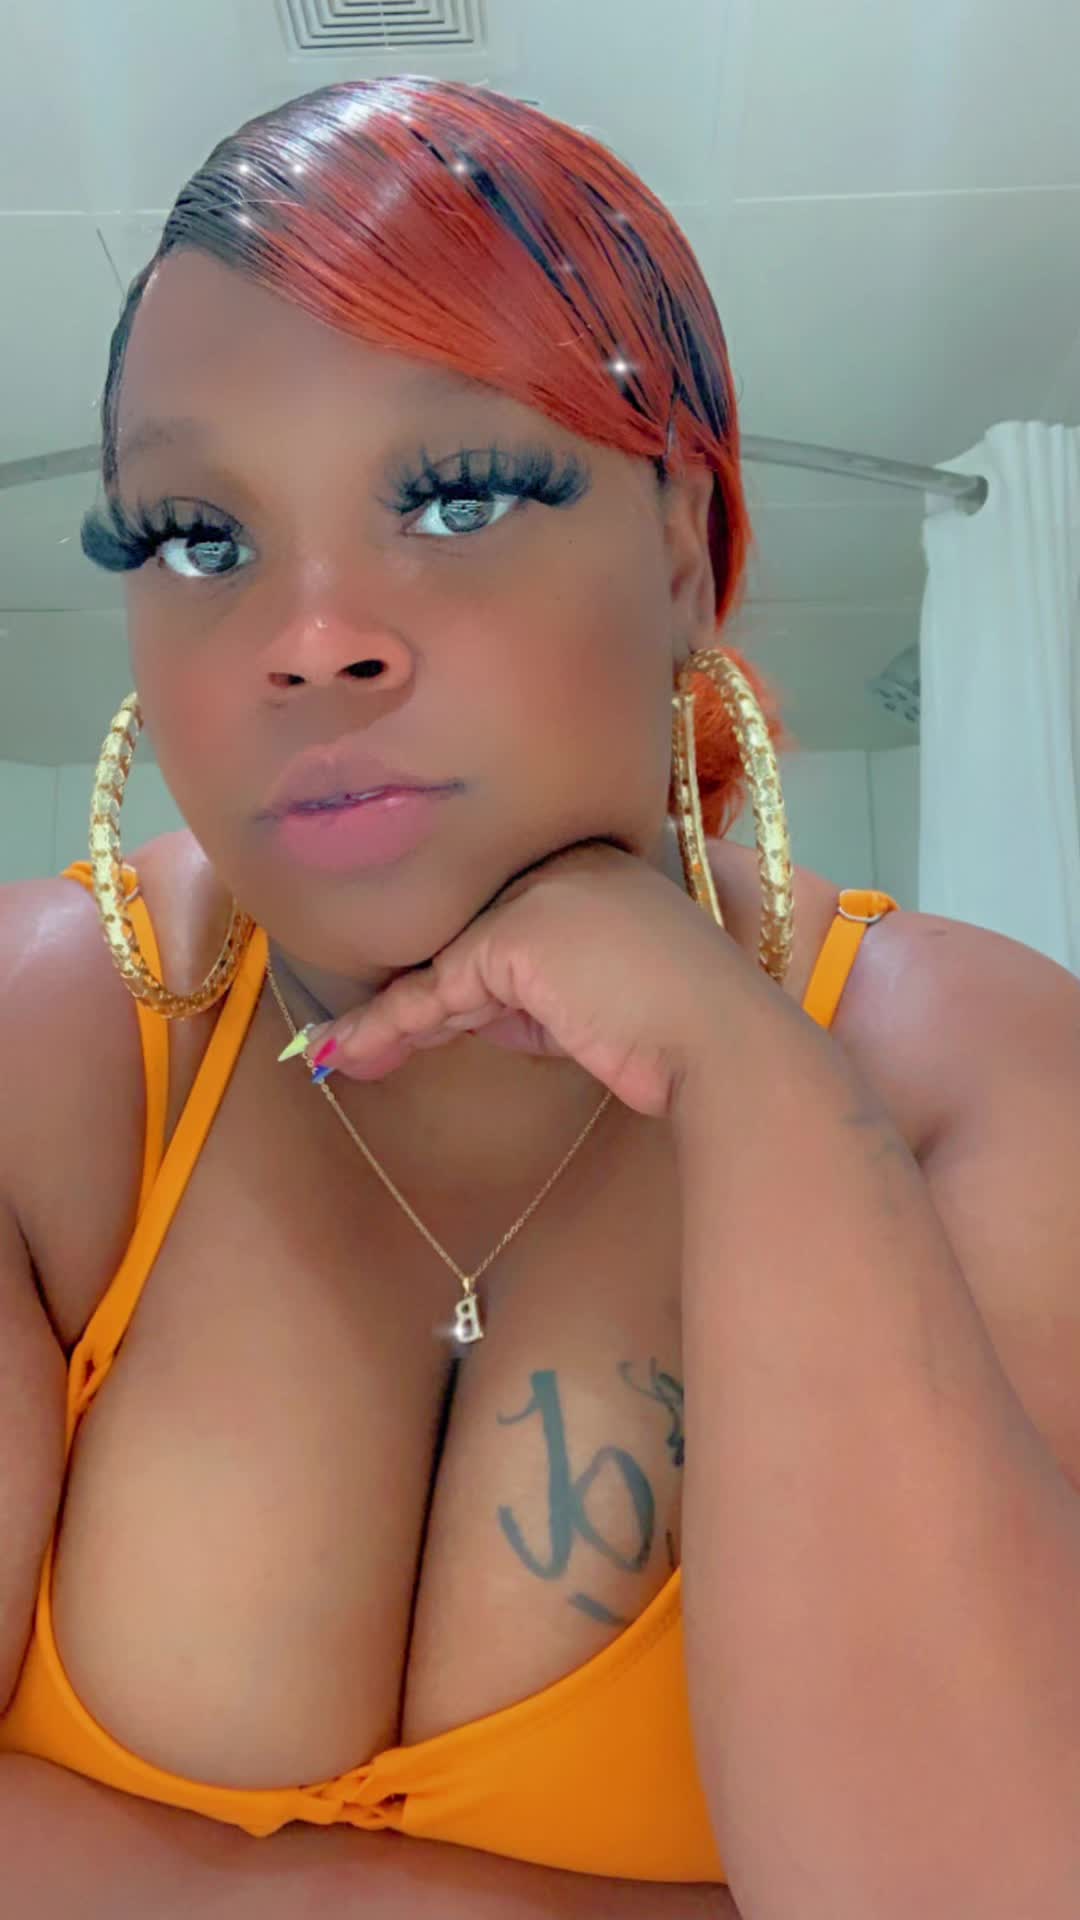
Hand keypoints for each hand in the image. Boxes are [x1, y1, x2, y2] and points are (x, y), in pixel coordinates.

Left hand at [304, 843, 738, 1118]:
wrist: (719, 1044)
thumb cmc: (670, 1031)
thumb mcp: (589, 1001)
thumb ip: (531, 990)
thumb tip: (462, 1004)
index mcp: (591, 866)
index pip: (504, 918)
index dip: (454, 972)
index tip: (410, 1010)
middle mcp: (559, 865)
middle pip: (467, 935)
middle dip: (410, 994)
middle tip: (351, 1037)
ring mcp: (534, 894)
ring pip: (445, 965)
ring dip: (385, 1017)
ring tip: (334, 1049)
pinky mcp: (510, 938)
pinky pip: (436, 994)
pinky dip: (387, 1027)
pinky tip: (345, 1049)